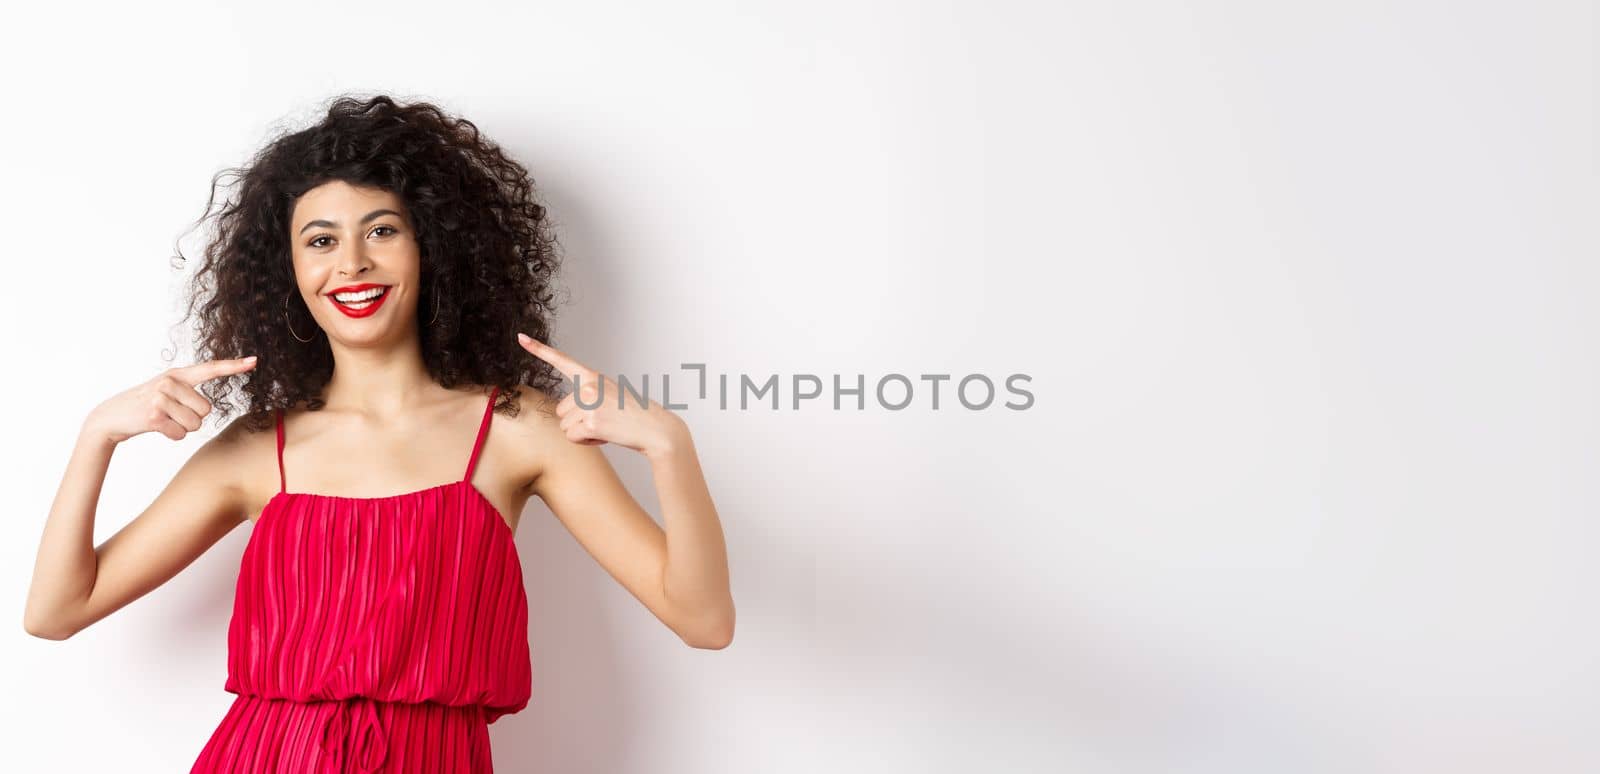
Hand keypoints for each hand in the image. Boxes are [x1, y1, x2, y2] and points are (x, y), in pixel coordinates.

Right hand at [85, 356, 258, 444]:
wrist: (111, 416)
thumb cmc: (146, 405)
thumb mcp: (166, 390)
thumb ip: (188, 391)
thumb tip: (208, 406)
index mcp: (177, 374)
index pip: (210, 368)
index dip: (233, 366)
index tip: (254, 361)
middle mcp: (170, 382)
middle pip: (206, 410)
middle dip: (192, 417)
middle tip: (170, 413)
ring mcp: (160, 398)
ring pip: (195, 424)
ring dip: (182, 428)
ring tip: (163, 419)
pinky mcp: (154, 416)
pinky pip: (181, 434)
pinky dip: (172, 435)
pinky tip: (157, 427)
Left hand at [517, 333, 684, 455]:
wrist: (655, 429)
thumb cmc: (633, 415)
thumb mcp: (609, 396)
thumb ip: (586, 397)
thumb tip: (564, 413)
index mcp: (593, 376)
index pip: (562, 360)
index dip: (539, 349)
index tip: (520, 337)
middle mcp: (588, 386)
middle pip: (561, 410)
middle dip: (577, 421)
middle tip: (603, 420)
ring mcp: (589, 403)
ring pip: (565, 426)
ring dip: (582, 433)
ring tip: (607, 427)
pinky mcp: (591, 421)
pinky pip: (572, 437)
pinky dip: (586, 442)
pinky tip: (605, 435)